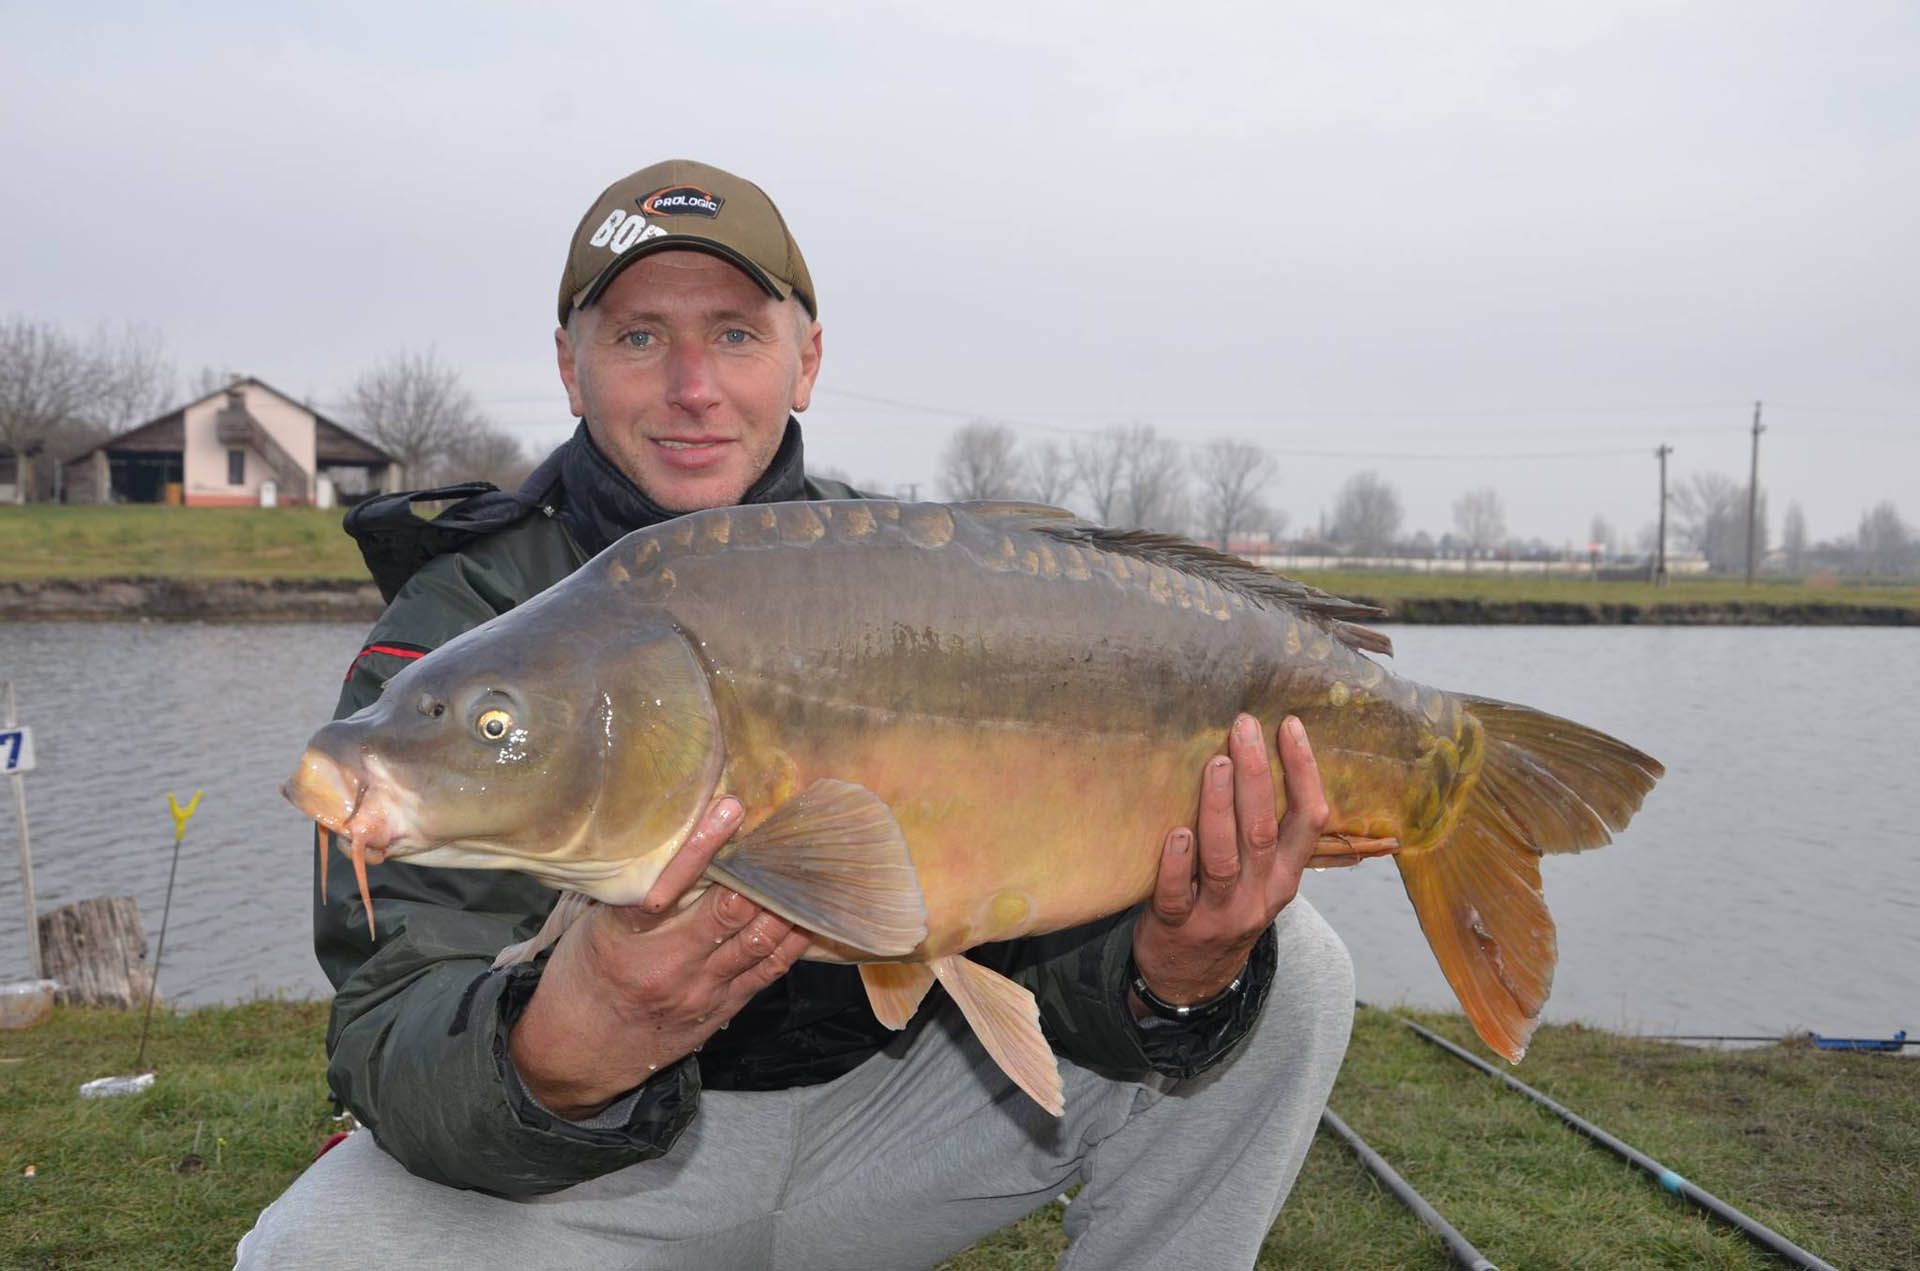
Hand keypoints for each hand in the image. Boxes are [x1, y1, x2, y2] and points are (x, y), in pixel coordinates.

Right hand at [507, 797, 812, 1118]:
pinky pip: (767, 971)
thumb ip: (634, 893)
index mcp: (625, 937)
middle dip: (761, 872)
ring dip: (786, 904)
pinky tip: (809, 915)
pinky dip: (792, 941)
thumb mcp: (592, 929)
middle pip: (730, 913)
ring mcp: (699, 992)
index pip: (667, 885)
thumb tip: (679, 844)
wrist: (577, 1054)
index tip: (729, 810)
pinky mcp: (720, 1010)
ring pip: (758, 941)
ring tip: (808, 868)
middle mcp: (667, 966)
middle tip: (786, 835)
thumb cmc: (584, 978)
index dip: (702, 846)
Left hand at [1129, 714, 1327, 1015]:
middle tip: (1244, 728)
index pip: (1309, 820)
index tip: (1290, 725)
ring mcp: (1220, 914)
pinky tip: (1177, 833)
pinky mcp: (1178, 926)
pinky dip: (1177, 863)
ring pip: (1224, 859)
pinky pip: (1178, 894)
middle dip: (1257, 776)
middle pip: (1264, 831)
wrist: (1192, 981)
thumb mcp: (1260, 879)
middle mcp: (1260, 895)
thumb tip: (1251, 755)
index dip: (1304, 772)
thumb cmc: (1225, 909)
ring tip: (1216, 765)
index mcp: (1286, 876)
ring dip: (1219, 809)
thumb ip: (1261, 833)